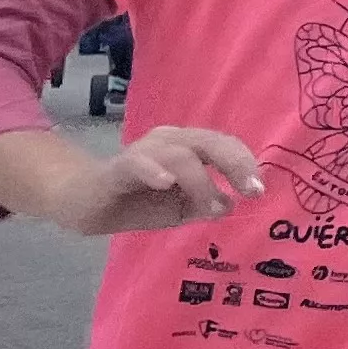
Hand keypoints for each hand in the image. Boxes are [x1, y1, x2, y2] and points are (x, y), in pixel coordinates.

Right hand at [54, 128, 266, 236]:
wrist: (88, 204)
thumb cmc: (138, 201)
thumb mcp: (180, 208)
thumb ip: (206, 204)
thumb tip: (232, 204)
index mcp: (187, 146)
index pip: (223, 144)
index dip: (244, 162)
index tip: (259, 189)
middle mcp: (169, 141)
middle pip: (209, 141)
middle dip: (235, 164)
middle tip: (251, 190)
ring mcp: (143, 151)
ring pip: (180, 155)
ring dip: (200, 181)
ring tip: (210, 207)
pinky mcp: (118, 167)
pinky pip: (138, 163)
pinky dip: (154, 170)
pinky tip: (167, 183)